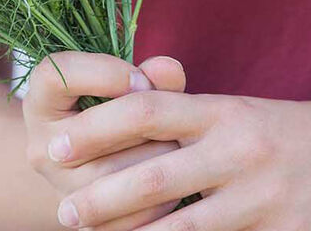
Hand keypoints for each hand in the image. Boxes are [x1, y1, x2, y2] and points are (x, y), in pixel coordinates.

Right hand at [23, 52, 186, 230]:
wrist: (88, 164)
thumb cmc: (108, 110)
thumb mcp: (116, 85)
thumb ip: (145, 74)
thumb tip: (170, 69)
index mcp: (40, 98)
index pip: (58, 74)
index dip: (105, 73)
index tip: (142, 79)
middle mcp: (41, 144)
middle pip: (91, 129)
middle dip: (142, 121)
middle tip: (174, 119)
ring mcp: (60, 186)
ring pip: (113, 174)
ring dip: (157, 159)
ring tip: (181, 148)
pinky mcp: (85, 221)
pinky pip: (129, 214)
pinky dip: (161, 199)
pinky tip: (177, 183)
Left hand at [53, 84, 310, 229]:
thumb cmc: (267, 132)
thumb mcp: (226, 110)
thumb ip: (175, 109)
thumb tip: (111, 105)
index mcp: (218, 111)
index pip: (143, 111)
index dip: (94, 128)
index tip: (57, 145)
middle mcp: (238, 150)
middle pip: (154, 176)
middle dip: (101, 198)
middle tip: (64, 212)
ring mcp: (261, 197)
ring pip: (182, 227)